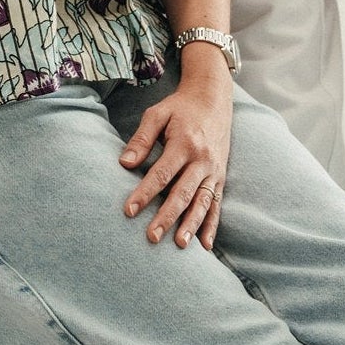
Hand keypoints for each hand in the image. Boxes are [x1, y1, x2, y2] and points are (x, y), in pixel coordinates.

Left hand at [118, 58, 232, 249]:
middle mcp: (202, 159)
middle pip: (182, 192)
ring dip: (191, 225)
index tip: (129, 210)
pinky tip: (205, 245)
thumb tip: (124, 163)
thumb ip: (142, 138)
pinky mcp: (220, 177)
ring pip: (202, 202)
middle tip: (151, 237)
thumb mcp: (158, 114)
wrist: (213, 98)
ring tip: (179, 245)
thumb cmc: (180, 107)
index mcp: (184, 142)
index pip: (162, 173)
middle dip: (167, 217)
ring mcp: (214, 170)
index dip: (145, 193)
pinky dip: (212, 225)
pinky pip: (216, 204)